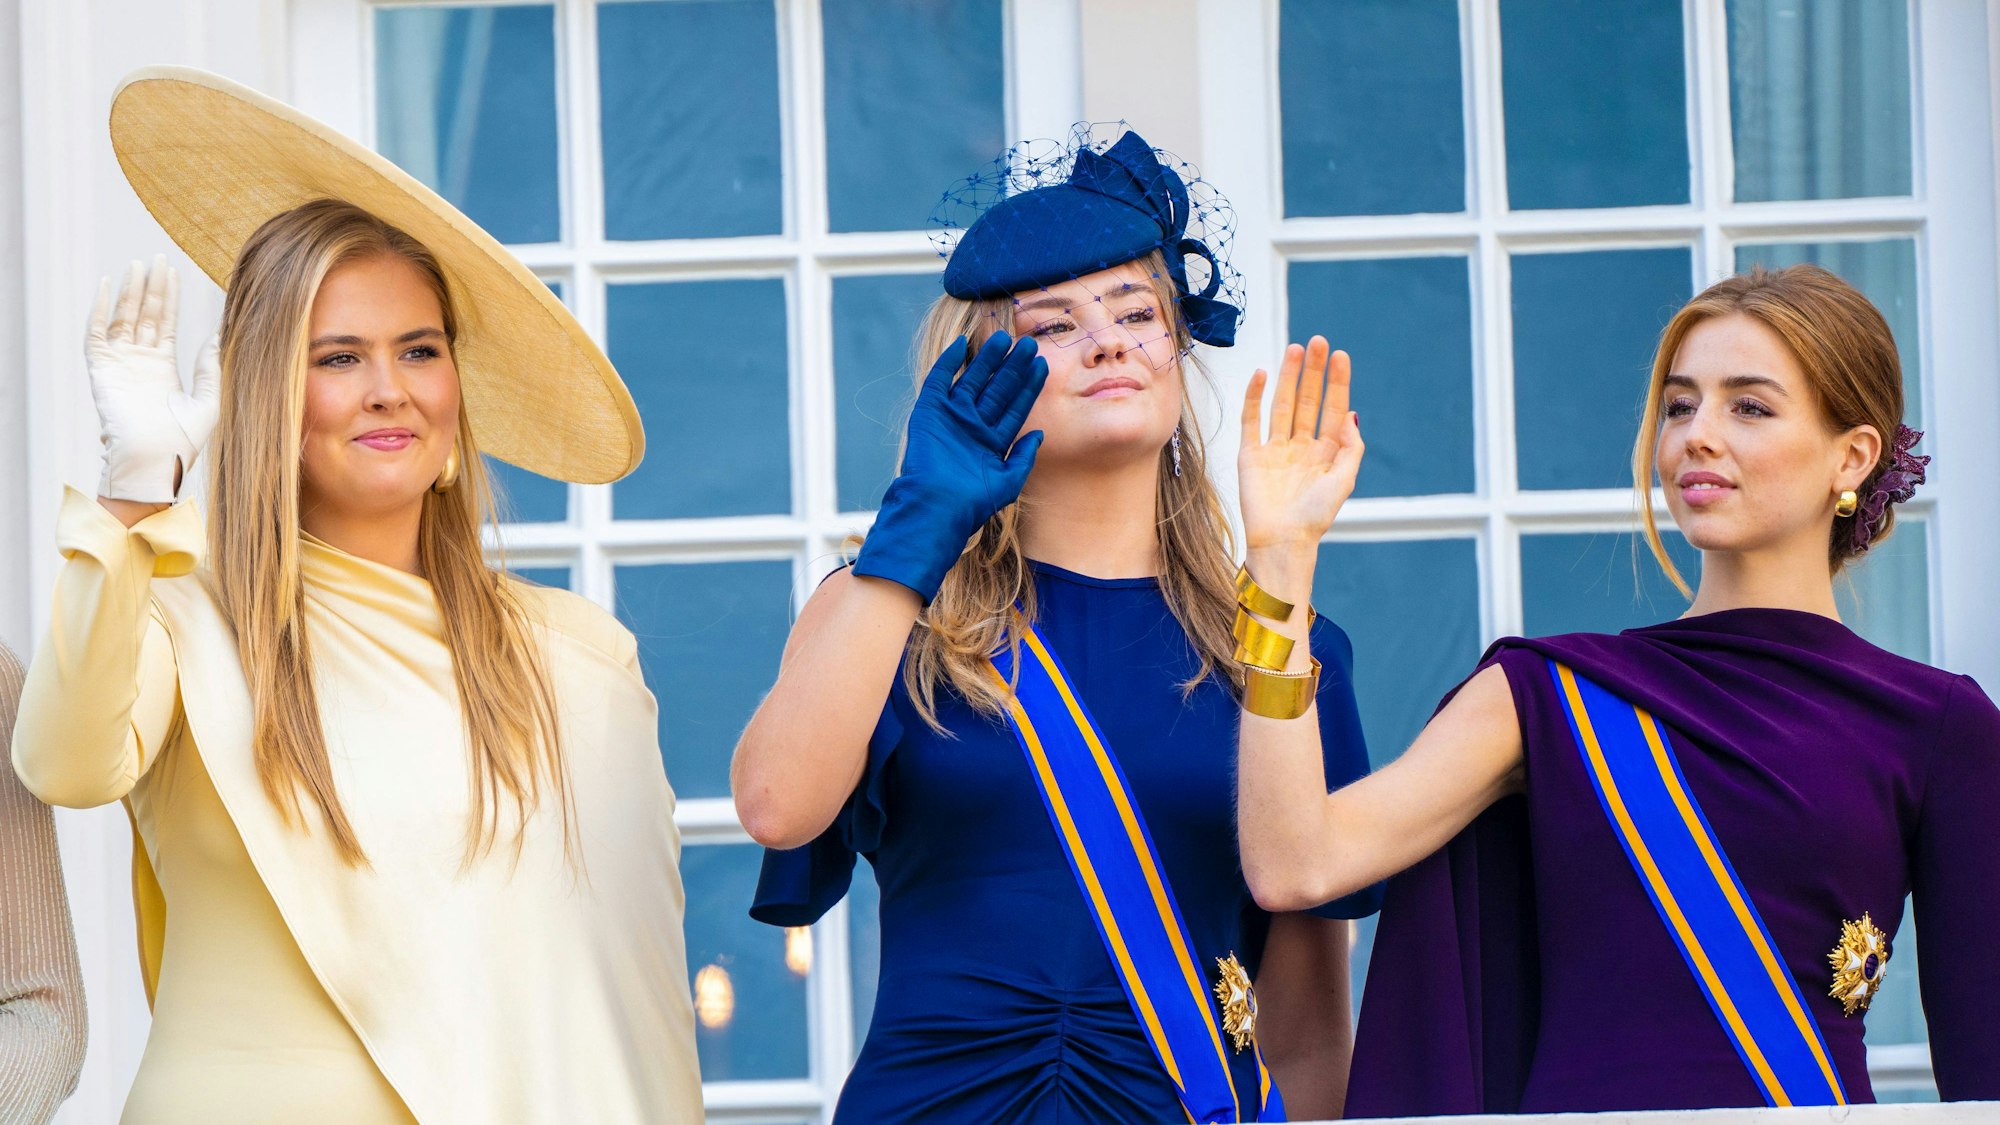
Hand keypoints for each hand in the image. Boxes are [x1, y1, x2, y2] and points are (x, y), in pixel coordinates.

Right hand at [86, 256, 220, 503]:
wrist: (155, 459)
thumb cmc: (183, 440)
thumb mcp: (210, 400)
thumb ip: (213, 367)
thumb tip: (222, 336)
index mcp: (163, 368)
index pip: (165, 323)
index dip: (168, 298)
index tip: (174, 273)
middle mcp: (139, 362)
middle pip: (145, 315)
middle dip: (151, 287)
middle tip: (159, 259)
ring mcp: (119, 364)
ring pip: (123, 318)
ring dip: (130, 292)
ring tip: (139, 265)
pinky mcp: (102, 369)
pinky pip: (97, 333)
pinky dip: (101, 310)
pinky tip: (109, 287)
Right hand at [853, 331, 1047, 601]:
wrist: (937, 505)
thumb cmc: (972, 501)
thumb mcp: (1008, 481)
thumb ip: (1024, 457)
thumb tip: (1039, 434)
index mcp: (991, 442)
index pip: (1014, 406)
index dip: (1028, 386)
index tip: (1042, 365)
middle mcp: (973, 426)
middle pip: (997, 389)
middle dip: (1013, 367)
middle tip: (1028, 344)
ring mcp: (951, 417)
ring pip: (973, 380)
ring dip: (987, 359)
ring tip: (1004, 337)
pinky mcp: (929, 411)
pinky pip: (939, 381)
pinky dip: (948, 363)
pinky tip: (962, 345)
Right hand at [1238, 336, 1362, 554]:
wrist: (1282, 541)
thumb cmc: (1314, 518)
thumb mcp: (1344, 480)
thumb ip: (1351, 447)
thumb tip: (1352, 414)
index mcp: (1325, 452)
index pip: (1332, 408)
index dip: (1337, 382)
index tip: (1340, 356)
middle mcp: (1300, 446)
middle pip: (1308, 399)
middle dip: (1313, 371)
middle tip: (1317, 342)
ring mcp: (1275, 448)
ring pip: (1282, 404)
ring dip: (1288, 377)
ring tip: (1295, 349)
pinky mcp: (1251, 454)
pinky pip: (1252, 420)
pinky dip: (1254, 397)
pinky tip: (1262, 375)